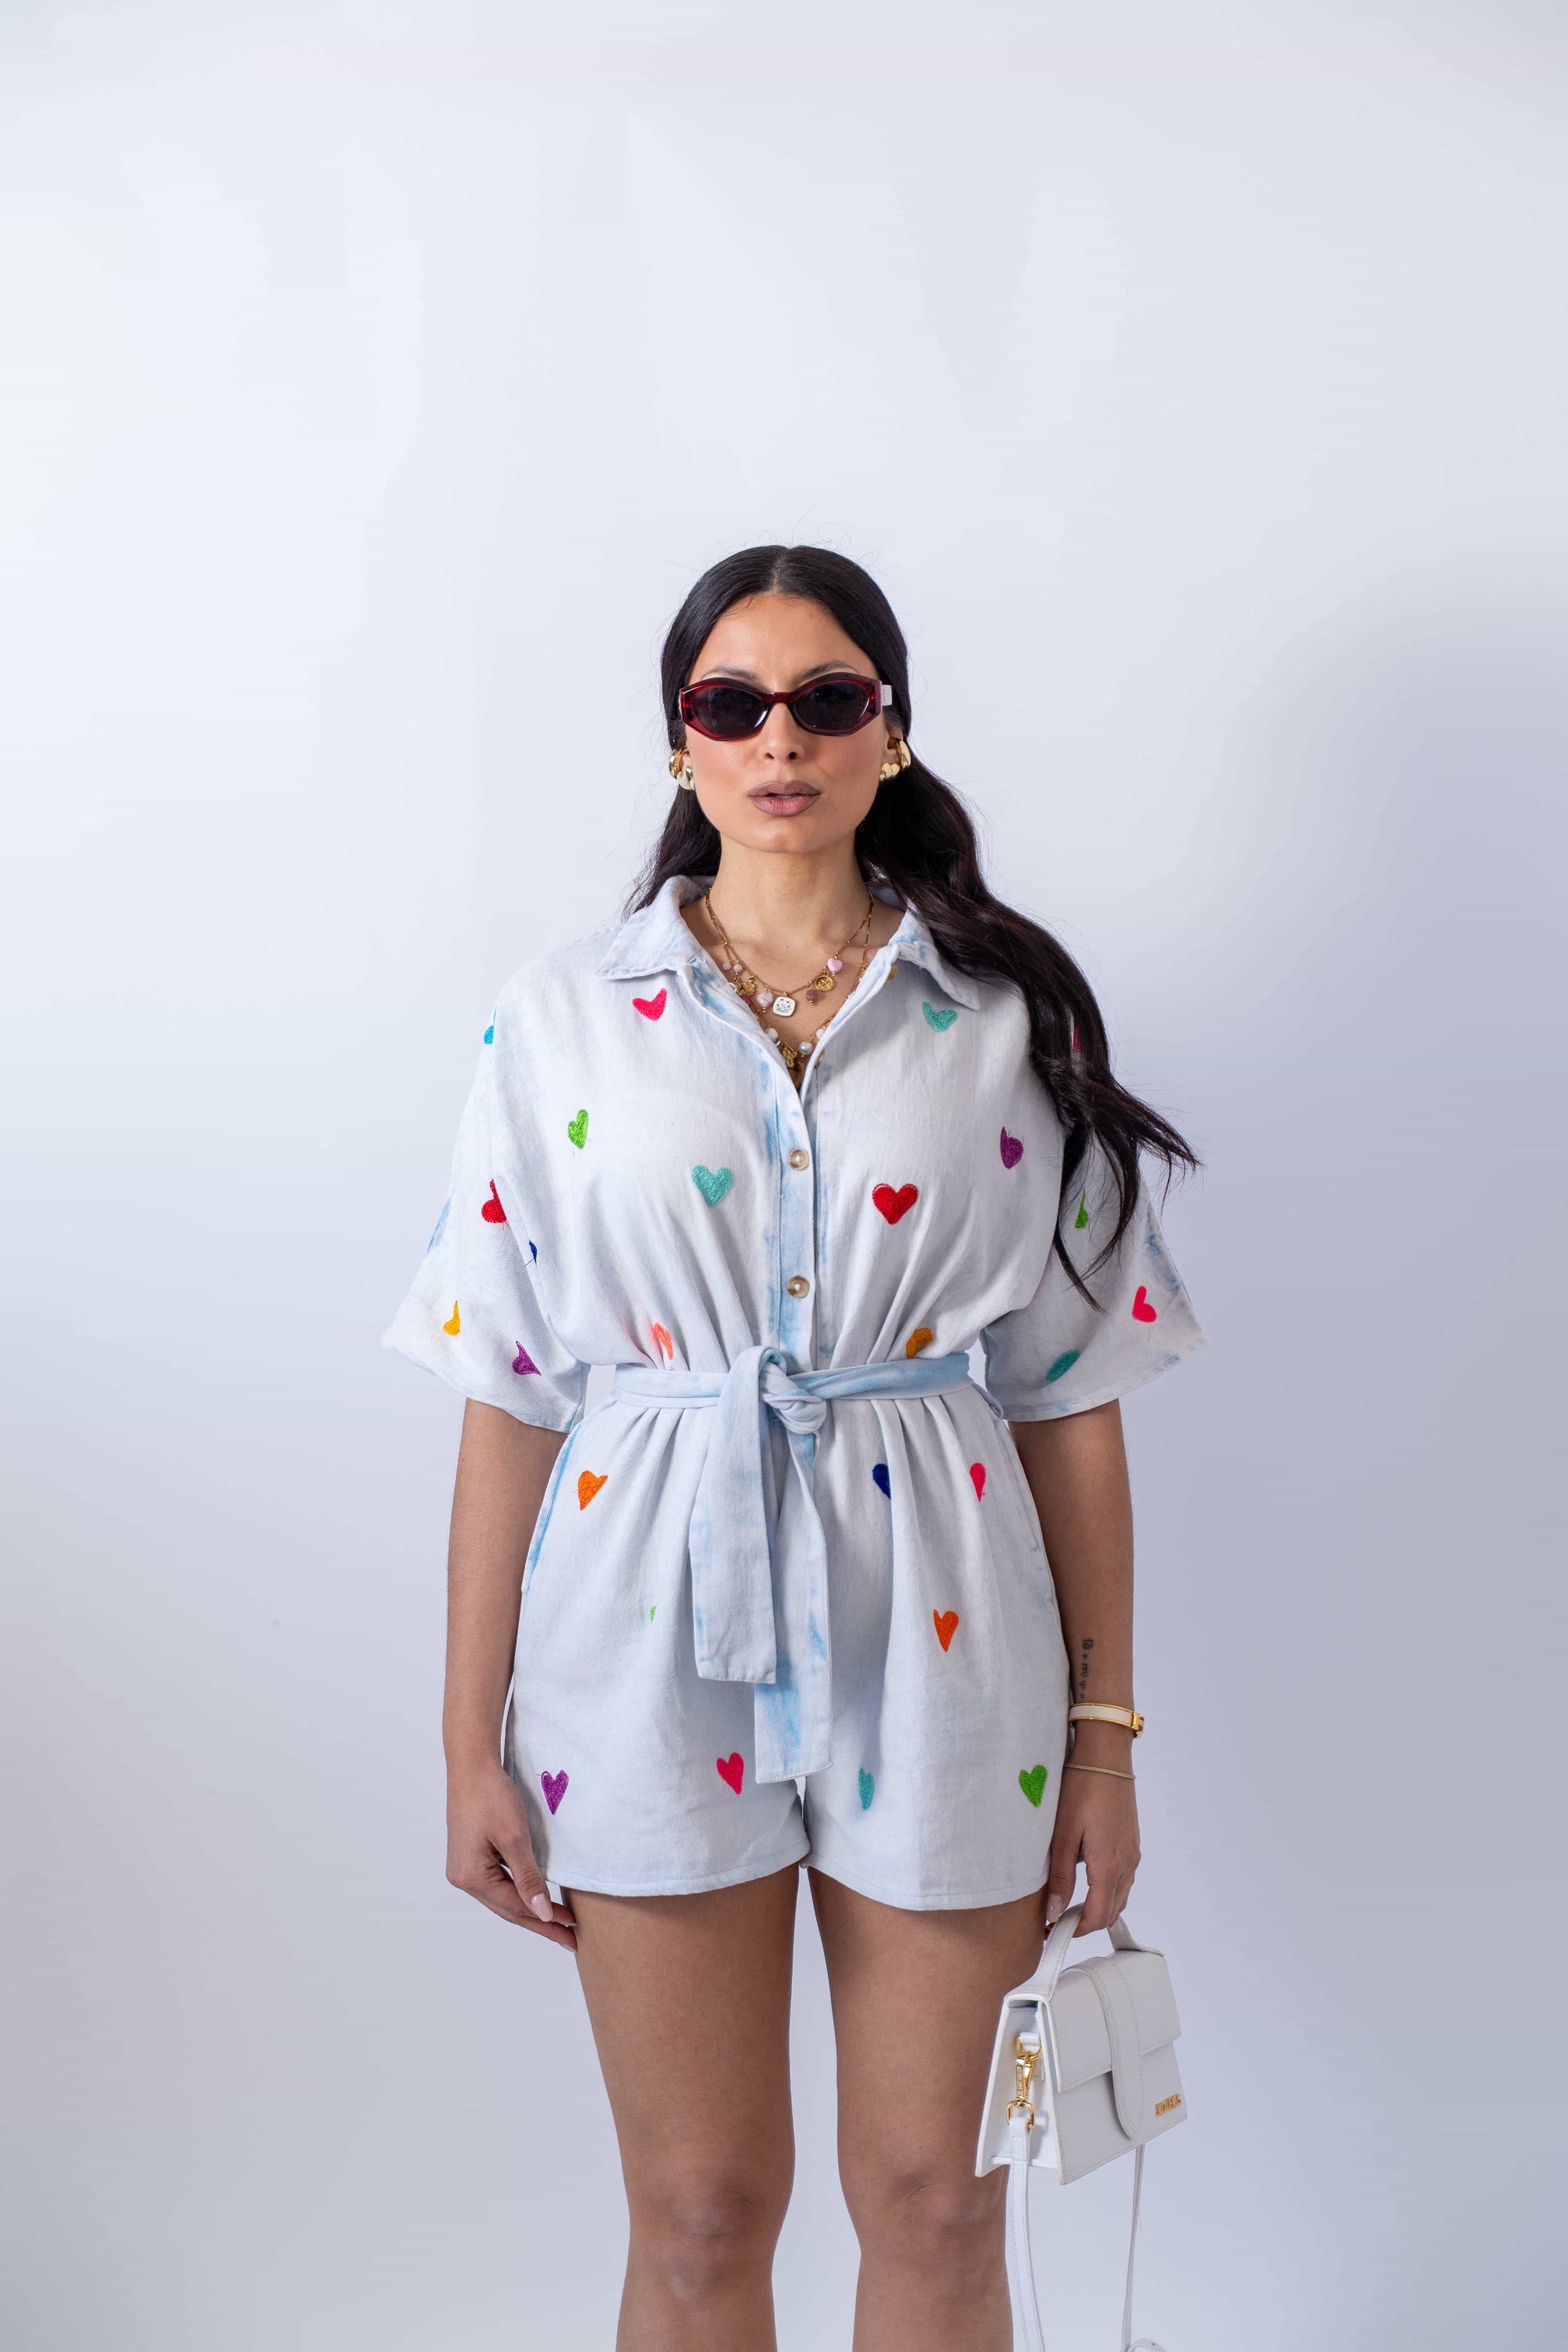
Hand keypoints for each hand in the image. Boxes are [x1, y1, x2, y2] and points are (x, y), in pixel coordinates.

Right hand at [446, 1759, 576, 1948]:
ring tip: (557, 1923)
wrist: (472, 1764)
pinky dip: (519, 1892)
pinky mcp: (470, 1856)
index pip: (515, 1907)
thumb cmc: (492, 1795)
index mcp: (471, 1877)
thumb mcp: (514, 1838)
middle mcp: (463, 1878)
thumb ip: (528, 1878)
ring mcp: (464, 1868)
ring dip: (530, 1909)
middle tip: (570, 1939)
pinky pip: (498, 1883)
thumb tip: (542, 1914)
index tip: (572, 1932)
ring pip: (503, 1897)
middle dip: (540, 1922)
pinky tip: (534, 1897)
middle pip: (508, 1908)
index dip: (545, 1920)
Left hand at [1043, 1763, 1139, 1936]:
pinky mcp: (1132, 1843)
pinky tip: (1088, 1881)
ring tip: (1070, 1904)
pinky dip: (1109, 1891)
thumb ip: (1061, 1878)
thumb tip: (1055, 1912)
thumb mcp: (1063, 1835)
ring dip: (1100, 1908)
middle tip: (1059, 1921)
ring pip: (1120, 1897)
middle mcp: (1127, 1865)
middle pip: (1112, 1912)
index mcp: (1109, 1866)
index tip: (1056, 1932)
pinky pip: (1125, 1879)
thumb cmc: (1082, 1789)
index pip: (1097, 1916)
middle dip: (1087, 1923)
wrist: (1106, 1756)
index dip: (1077, 1931)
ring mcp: (1133, 1854)